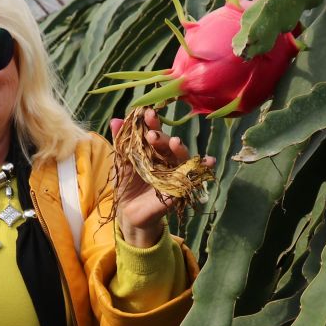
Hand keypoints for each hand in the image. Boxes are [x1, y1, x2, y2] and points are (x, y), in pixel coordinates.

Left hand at [108, 110, 215, 247]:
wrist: (128, 211)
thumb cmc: (126, 184)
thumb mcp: (121, 162)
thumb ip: (121, 142)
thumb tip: (115, 120)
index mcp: (152, 149)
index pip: (154, 132)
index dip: (152, 123)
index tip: (147, 114)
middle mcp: (166, 157)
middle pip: (168, 143)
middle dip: (162, 137)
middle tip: (152, 135)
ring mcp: (175, 171)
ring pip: (182, 156)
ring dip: (180, 148)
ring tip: (176, 143)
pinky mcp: (180, 187)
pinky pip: (194, 176)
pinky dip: (203, 167)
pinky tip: (209, 161)